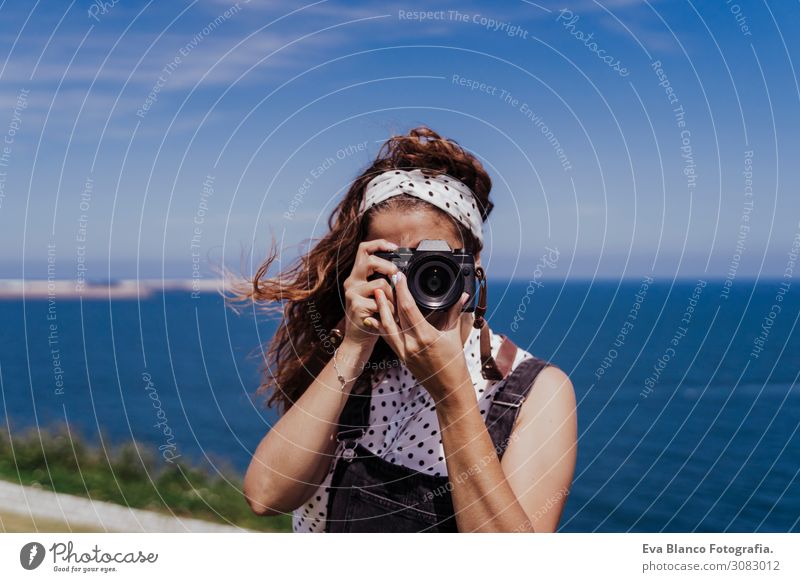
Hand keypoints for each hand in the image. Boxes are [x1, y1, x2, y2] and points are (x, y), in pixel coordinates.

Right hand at [341, 239, 397, 348]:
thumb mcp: (374, 296)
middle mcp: (351, 282)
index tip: (394, 247)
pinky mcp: (357, 306)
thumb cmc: (371, 318)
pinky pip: (381, 301)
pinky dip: (389, 310)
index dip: (379, 244)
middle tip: (396, 277)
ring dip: (392, 296)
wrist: (358, 341)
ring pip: (380, 283)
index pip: (364, 249)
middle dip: (389, 267)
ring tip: (391, 308)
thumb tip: (399, 272)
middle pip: (370, 260)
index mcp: (357, 277)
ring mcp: (352, 294)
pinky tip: (386, 316)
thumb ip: (381, 282)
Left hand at [374, 271, 470, 403]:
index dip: (402, 291)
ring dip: (381, 310)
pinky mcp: (401, 357)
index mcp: (426, 337)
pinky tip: (375, 318)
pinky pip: (387, 339)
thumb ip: (455, 313)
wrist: (448, 388)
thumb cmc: (454, 364)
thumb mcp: (454, 335)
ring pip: (386, 328)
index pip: (409, 308)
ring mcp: (404, 352)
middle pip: (395, 315)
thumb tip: (462, 295)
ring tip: (377, 295)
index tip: (399, 277)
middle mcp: (412, 344)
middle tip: (385, 281)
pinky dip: (380, 327)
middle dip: (389, 296)